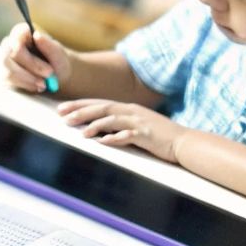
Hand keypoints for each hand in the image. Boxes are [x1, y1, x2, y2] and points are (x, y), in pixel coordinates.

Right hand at [1, 23, 73, 92]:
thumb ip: (48, 45)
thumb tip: (37, 35)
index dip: (27, 47)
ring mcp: (4, 62)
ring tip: (44, 84)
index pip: (16, 35)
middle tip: (49, 74)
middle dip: (32, 66)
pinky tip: (36, 86)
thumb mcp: (58, 54)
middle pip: (12, 55)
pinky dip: (25, 86)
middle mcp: (9, 46)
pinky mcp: (4, 76)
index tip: (44, 62)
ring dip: (28, 79)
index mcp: (21, 34)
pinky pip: (9, 83)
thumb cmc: (56, 62)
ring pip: (8, 72)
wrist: (56, 78)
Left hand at [57, 99, 185, 162]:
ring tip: (80, 131)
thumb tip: (97, 129)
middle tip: (62, 116)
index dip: (79, 105)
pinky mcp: (146, 135)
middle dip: (81, 111)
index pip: (99, 103)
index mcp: (128, 108)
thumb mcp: (136, 126)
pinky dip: (115, 138)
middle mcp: (132, 111)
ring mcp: (139, 122)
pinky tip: (103, 142)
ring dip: (95, 124)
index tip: (62, 109)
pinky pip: (128, 135)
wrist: (184, 142)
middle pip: (102, 107)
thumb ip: (118, 125)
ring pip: (112, 119)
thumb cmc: (159, 136)